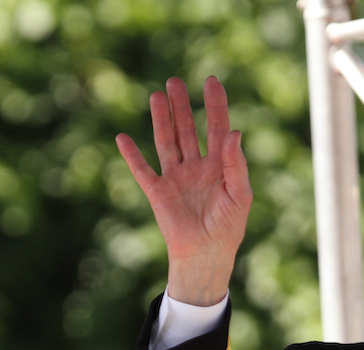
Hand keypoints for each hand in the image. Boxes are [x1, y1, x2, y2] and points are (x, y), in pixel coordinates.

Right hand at [116, 76, 252, 305]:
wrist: (207, 255)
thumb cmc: (229, 227)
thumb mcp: (240, 194)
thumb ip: (236, 164)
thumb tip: (234, 132)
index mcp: (219, 166)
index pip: (217, 128)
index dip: (215, 106)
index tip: (211, 82)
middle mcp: (196, 167)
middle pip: (187, 129)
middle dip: (181, 106)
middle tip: (174, 82)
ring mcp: (176, 178)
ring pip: (167, 142)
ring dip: (161, 120)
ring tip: (157, 96)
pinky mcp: (158, 192)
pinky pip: (142, 170)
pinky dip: (132, 155)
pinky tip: (123, 138)